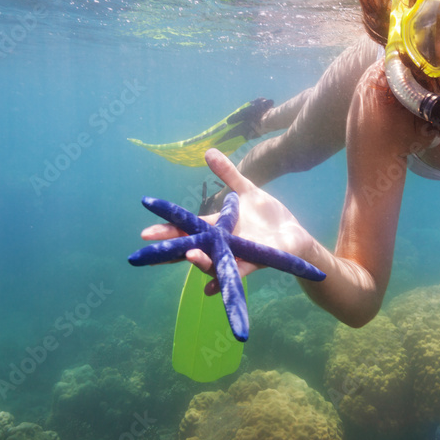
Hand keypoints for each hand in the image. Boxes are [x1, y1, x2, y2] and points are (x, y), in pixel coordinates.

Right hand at [141, 148, 313, 293]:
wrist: (293, 233)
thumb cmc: (268, 215)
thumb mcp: (247, 190)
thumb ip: (228, 173)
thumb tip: (208, 151)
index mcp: (218, 226)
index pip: (188, 227)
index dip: (168, 228)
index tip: (145, 231)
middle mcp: (222, 242)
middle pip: (193, 245)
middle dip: (172, 246)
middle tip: (149, 247)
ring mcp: (237, 254)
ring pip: (213, 261)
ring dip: (200, 261)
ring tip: (189, 254)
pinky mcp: (255, 262)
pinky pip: (237, 273)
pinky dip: (224, 280)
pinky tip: (209, 288)